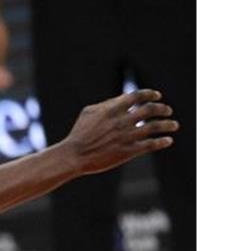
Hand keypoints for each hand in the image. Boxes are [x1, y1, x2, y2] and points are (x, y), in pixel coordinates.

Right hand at [62, 89, 178, 174]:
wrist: (75, 155)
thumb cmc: (80, 133)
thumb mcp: (89, 112)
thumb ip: (107, 105)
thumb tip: (122, 100)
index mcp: (112, 109)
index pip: (137, 96)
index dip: (150, 94)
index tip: (157, 96)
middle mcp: (122, 121)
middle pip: (150, 110)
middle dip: (162, 109)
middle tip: (168, 110)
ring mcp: (126, 136)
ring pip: (155, 127)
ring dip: (168, 125)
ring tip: (174, 125)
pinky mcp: (128, 151)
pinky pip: (151, 145)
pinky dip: (162, 142)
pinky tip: (168, 141)